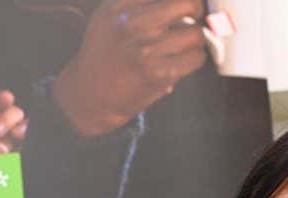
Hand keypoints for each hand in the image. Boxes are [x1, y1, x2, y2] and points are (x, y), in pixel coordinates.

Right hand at [53, 0, 207, 136]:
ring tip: (184, 44)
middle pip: (189, 3)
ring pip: (197, 33)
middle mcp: (134, 24)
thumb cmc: (103, 54)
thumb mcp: (107, 15)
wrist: (90, 97)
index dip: (183, 0)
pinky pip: (196, 58)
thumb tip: (177, 0)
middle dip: (197, 11)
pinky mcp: (159, 74)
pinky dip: (194, 58)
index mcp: (120, 6)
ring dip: (196, 39)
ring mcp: (147, 50)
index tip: (183, 7)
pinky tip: (182, 60)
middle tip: (194, 18)